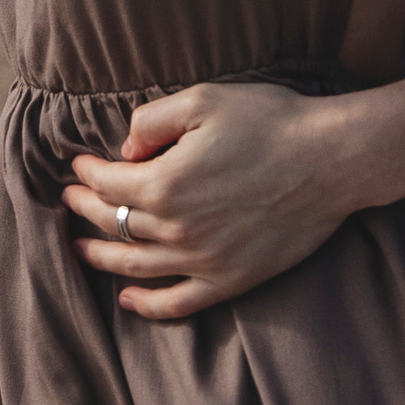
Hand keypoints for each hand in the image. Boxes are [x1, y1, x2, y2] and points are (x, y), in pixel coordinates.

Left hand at [65, 84, 359, 319]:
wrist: (333, 160)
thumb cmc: (271, 122)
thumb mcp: (203, 100)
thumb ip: (152, 119)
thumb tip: (125, 149)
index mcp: (164, 183)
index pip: (106, 184)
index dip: (87, 173)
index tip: (78, 164)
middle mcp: (176, 229)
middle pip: (114, 224)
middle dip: (86, 209)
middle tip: (72, 200)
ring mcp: (203, 260)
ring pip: (135, 266)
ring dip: (102, 256)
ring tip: (81, 247)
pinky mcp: (231, 280)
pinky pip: (178, 302)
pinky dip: (147, 305)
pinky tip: (128, 300)